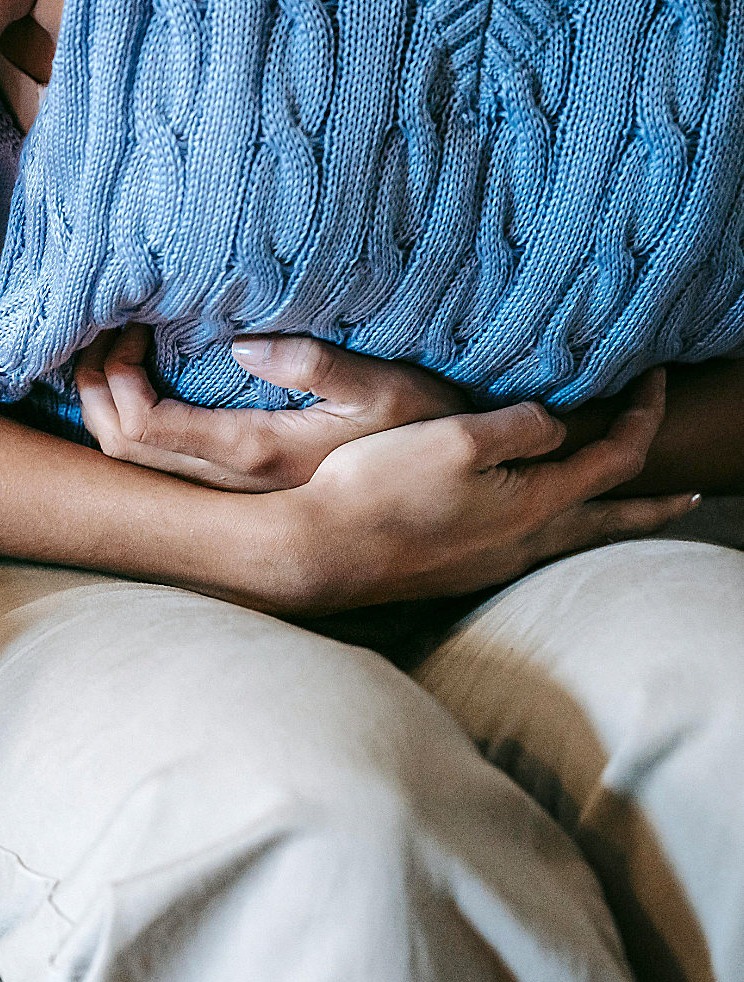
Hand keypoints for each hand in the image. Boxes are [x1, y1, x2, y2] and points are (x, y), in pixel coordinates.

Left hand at [74, 325, 469, 491]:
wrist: (448, 495)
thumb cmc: (426, 430)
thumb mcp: (389, 388)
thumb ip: (320, 365)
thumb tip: (242, 346)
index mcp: (255, 453)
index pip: (144, 429)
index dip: (115, 380)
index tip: (129, 326)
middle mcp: (230, 483)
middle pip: (120, 449)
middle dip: (94, 388)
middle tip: (103, 329)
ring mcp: (229, 490)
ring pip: (130, 462)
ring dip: (105, 405)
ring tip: (112, 349)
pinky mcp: (235, 486)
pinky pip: (156, 461)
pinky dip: (128, 419)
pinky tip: (138, 382)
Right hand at [278, 369, 699, 611]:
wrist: (319, 552)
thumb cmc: (381, 490)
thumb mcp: (456, 437)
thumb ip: (519, 425)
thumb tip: (554, 425)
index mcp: (534, 504)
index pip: (615, 458)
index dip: (643, 415)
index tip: (654, 379)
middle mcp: (523, 543)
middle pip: (609, 522)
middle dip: (653, 506)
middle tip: (691, 497)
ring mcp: (488, 564)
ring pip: (569, 541)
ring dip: (604, 522)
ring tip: (619, 514)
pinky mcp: (455, 572)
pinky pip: (527, 549)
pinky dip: (554, 532)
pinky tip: (532, 528)